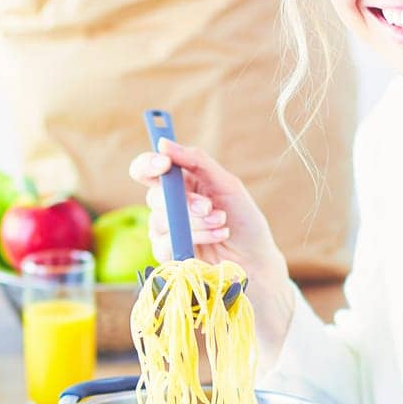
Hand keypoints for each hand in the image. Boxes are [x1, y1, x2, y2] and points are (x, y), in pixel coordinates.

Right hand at [128, 136, 294, 361]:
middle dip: (184, 201)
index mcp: (181, 183)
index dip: (149, 164)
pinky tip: (218, 237)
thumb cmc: (244, 220)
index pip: (147, 169)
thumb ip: (196, 161)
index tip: (164, 163)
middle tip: (209, 207)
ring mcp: (166, 231)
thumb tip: (164, 143)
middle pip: (153, 195)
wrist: (255, 260)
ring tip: (221, 224)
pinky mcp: (168, 254)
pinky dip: (195, 237)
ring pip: (161, 220)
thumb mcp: (227, 184)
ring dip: (195, 222)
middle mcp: (169, 205)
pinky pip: (165, 243)